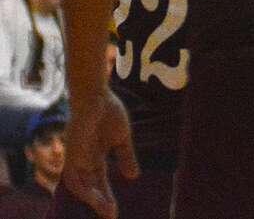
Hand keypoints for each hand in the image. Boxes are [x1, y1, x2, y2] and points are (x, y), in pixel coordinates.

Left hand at [63, 89, 138, 218]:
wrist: (97, 96)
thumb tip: (134, 177)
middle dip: (101, 203)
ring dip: (93, 200)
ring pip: (80, 188)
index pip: (100, 182)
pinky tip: (94, 197)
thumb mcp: (122, 138)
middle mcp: (83, 162)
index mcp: (95, 157)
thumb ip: (125, 157)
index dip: (107, 196)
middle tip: (112, 216)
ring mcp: (76, 158)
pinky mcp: (71, 154)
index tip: (115, 211)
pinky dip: (84, 189)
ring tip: (107, 210)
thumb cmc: (108, 112)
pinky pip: (74, 178)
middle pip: (90, 188)